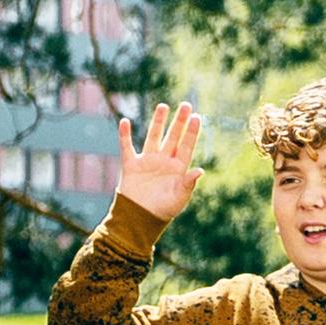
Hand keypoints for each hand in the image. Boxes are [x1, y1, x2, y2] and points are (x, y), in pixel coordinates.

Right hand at [115, 102, 203, 220]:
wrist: (140, 219)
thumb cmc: (163, 211)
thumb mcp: (179, 198)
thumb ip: (188, 183)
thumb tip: (200, 170)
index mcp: (178, 168)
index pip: (187, 146)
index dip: (192, 132)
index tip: (198, 117)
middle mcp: (164, 161)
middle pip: (173, 137)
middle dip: (180, 122)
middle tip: (186, 105)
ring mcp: (147, 161)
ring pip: (154, 137)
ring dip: (158, 122)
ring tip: (163, 106)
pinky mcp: (131, 165)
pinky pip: (127, 147)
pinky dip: (124, 135)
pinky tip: (124, 121)